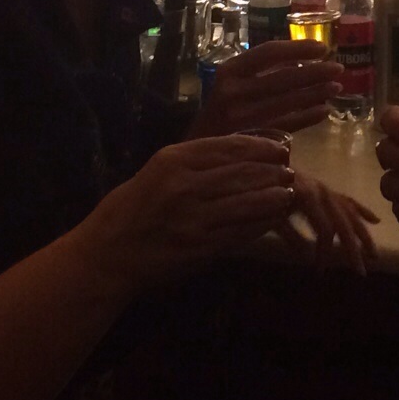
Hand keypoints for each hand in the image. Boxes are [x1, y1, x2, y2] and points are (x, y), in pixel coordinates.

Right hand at [83, 135, 298, 289]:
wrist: (108, 253)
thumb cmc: (133, 207)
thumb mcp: (158, 169)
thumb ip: (196, 160)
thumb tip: (242, 151)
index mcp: (174, 159)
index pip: (229, 146)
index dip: (261, 147)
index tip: (281, 148)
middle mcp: (185, 185)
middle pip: (243, 173)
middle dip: (273, 172)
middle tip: (290, 171)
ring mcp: (194, 218)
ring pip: (248, 202)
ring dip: (274, 198)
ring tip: (288, 194)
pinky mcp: (201, 247)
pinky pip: (241, 232)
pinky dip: (261, 224)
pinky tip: (272, 219)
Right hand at [191, 39, 342, 139]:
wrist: (198, 149)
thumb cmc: (221, 110)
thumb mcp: (232, 84)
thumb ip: (259, 73)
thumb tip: (304, 60)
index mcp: (229, 71)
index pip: (268, 52)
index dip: (297, 48)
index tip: (321, 47)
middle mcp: (233, 92)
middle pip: (284, 77)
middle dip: (316, 72)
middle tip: (338, 69)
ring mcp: (242, 117)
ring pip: (289, 101)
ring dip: (316, 94)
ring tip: (336, 88)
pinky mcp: (252, 139)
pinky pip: (288, 125)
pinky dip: (308, 117)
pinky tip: (324, 111)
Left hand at [274, 174, 380, 275]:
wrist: (265, 166)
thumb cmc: (265, 190)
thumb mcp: (272, 214)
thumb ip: (290, 234)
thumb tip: (307, 257)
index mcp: (308, 196)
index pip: (324, 229)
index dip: (324, 251)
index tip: (320, 271)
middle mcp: (323, 191)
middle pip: (343, 223)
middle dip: (353, 248)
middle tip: (361, 272)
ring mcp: (327, 189)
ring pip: (350, 213)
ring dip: (363, 234)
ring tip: (373, 254)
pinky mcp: (327, 189)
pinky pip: (348, 200)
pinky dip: (362, 210)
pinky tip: (376, 220)